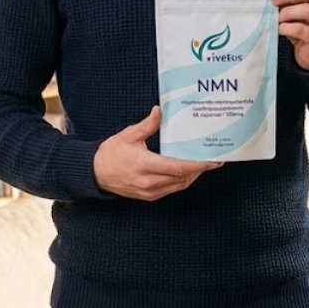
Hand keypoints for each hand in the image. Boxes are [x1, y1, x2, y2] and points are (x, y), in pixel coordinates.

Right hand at [93, 106, 222, 200]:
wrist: (94, 173)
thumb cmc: (110, 153)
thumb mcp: (129, 135)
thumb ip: (147, 125)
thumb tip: (159, 111)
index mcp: (145, 165)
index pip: (179, 167)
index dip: (198, 165)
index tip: (213, 160)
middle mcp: (149, 181)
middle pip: (183, 178)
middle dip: (200, 169)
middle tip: (213, 159)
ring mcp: (149, 191)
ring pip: (179, 185)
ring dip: (192, 176)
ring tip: (203, 164)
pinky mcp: (148, 196)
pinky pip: (171, 189)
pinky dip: (182, 181)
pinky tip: (187, 171)